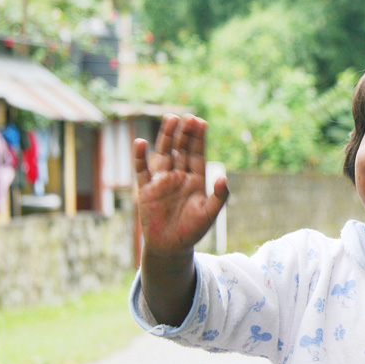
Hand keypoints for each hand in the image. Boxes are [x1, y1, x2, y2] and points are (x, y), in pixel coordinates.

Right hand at [134, 114, 228, 257]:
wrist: (171, 247)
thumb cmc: (193, 230)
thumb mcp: (209, 214)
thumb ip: (219, 196)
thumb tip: (224, 178)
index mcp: (195, 180)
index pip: (197, 154)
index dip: (199, 139)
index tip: (201, 121)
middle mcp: (179, 176)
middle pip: (181, 150)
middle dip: (184, 134)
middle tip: (187, 116)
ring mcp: (162, 181)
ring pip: (164, 154)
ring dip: (166, 137)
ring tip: (170, 119)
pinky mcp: (147, 190)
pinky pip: (142, 170)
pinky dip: (140, 157)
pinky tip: (140, 142)